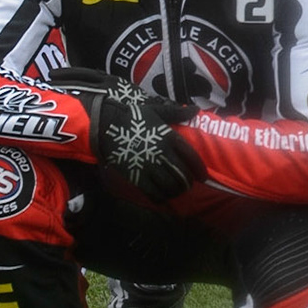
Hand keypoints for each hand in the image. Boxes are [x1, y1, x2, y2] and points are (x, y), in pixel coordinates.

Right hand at [48, 67, 200, 198]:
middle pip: (182, 175)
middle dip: (187, 183)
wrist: (105, 125)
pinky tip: (161, 197)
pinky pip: (153, 193)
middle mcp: (162, 153)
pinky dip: (160, 198)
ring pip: (170, 187)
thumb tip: (195, 109)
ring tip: (176, 191)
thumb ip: (176, 113)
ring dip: (176, 192)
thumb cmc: (132, 116)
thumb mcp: (156, 110)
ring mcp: (149, 166)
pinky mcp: (136, 176)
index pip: (191, 157)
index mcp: (169, 137)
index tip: (202, 176)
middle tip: (187, 185)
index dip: (199, 169)